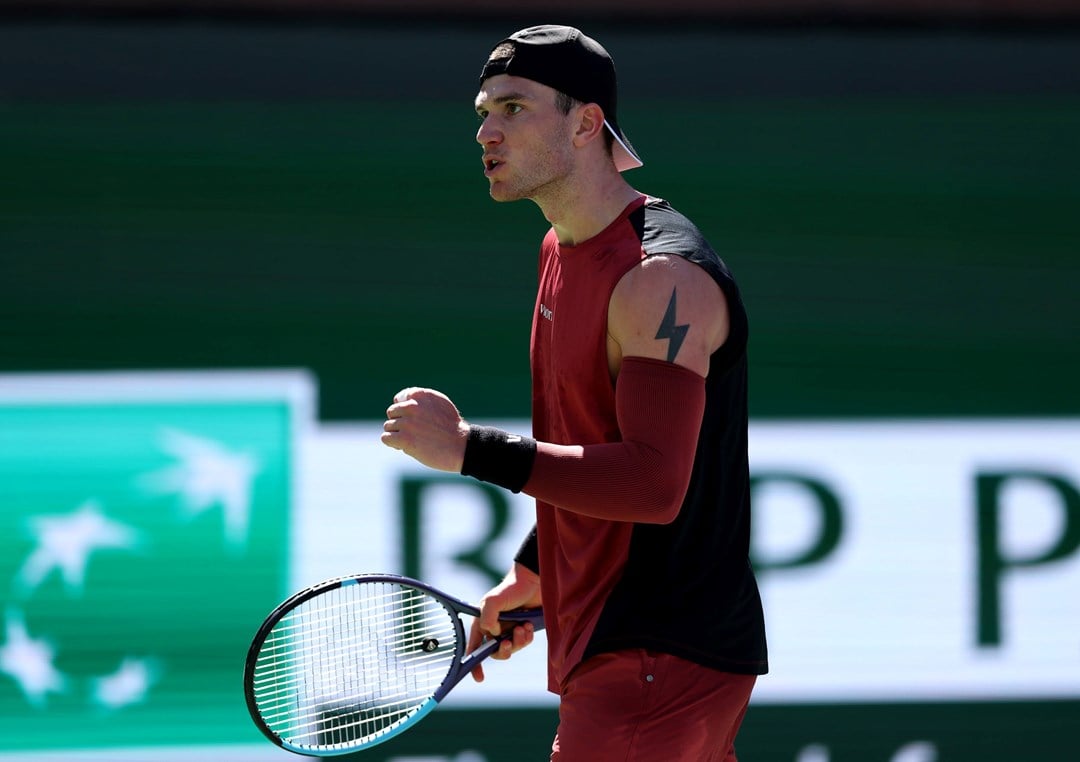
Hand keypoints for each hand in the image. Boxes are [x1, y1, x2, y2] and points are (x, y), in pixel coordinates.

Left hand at [381, 387, 468, 471]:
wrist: (461, 446)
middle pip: (392, 413)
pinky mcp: (405, 439)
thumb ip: (421, 400)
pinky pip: (386, 438)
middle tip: (413, 432)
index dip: (404, 411)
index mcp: (420, 395)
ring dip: (398, 434)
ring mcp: (407, 423)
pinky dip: (393, 443)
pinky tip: (404, 446)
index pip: (398, 399)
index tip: (415, 419)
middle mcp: (412, 406)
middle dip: (400, 422)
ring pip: (389, 426)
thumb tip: (400, 400)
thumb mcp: (440, 403)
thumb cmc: (452, 427)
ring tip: (413, 440)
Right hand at [466, 564, 541, 682]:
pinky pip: (524, 643)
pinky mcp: (523, 629)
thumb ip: (488, 617)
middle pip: (495, 652)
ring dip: (517, 641)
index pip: (475, 647)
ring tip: (522, 627)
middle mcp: (495, 628)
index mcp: (482, 623)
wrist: (534, 581)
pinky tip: (528, 625)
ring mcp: (509, 630)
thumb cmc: (511, 588)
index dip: (474, 664)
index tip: (479, 677)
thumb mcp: (493, 600)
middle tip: (508, 642)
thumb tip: (493, 633)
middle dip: (503, 650)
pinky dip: (526, 637)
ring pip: (511, 648)